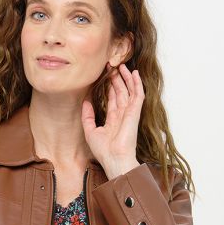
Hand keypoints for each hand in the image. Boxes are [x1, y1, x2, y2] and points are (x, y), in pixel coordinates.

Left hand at [81, 62, 144, 179]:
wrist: (114, 159)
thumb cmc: (103, 151)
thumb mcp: (90, 131)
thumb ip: (87, 116)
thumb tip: (85, 101)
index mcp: (113, 119)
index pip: (113, 99)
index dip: (109, 86)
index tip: (105, 75)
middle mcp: (122, 115)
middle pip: (121, 92)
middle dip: (117, 79)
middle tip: (112, 65)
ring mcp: (130, 113)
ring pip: (129, 91)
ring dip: (126, 78)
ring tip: (122, 65)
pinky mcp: (135, 112)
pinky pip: (138, 95)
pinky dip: (137, 84)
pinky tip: (134, 74)